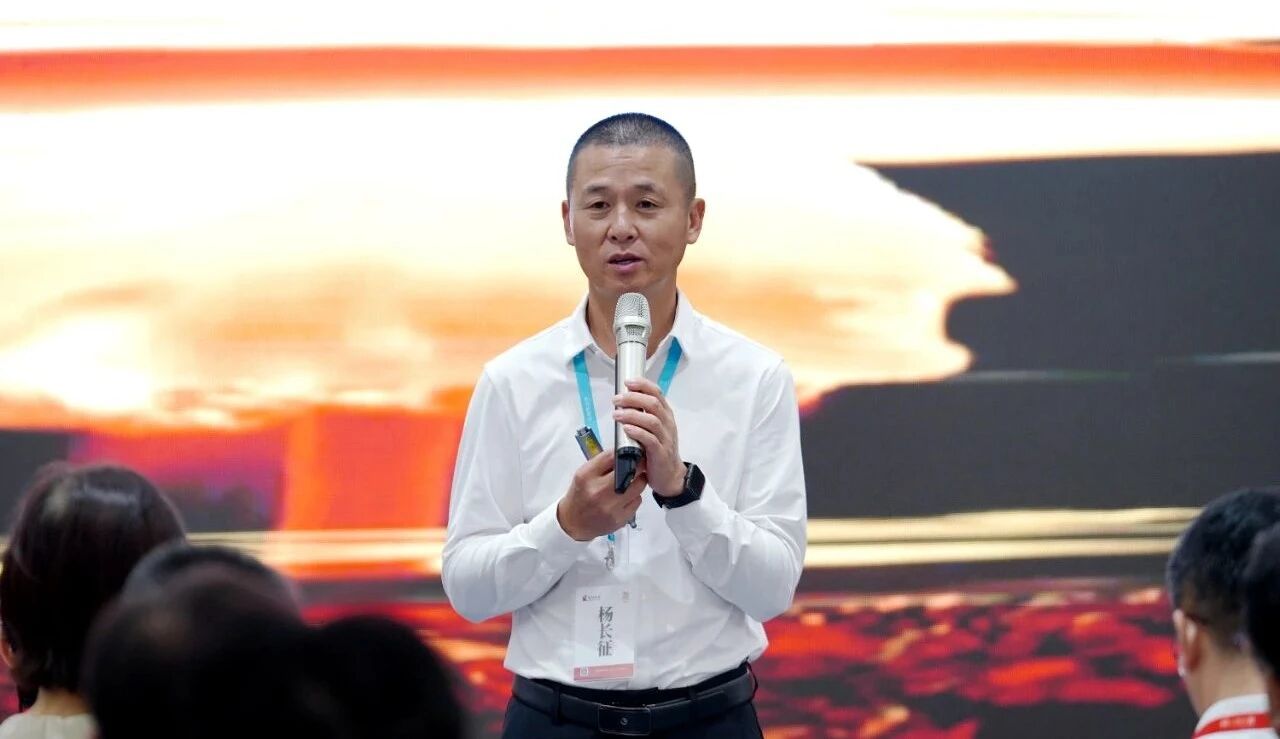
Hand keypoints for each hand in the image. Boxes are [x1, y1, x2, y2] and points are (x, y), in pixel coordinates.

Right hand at [556, 448, 647, 540]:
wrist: (573, 522)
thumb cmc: (580, 495)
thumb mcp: (584, 474)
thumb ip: (602, 462)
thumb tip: (625, 451)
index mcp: (587, 476)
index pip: (612, 456)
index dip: (626, 452)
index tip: (633, 451)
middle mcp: (598, 491)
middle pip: (629, 471)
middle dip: (638, 465)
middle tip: (639, 465)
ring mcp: (610, 507)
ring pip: (638, 486)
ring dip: (638, 481)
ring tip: (632, 481)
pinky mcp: (619, 519)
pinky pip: (637, 501)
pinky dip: (635, 497)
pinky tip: (626, 497)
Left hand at [613, 377, 684, 496]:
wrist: (670, 475)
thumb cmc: (657, 450)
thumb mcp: (652, 430)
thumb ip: (642, 416)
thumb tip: (623, 402)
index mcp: (666, 415)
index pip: (657, 393)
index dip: (643, 385)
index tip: (627, 382)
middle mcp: (667, 424)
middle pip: (653, 404)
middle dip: (633, 398)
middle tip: (616, 399)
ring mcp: (666, 438)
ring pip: (651, 420)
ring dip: (632, 414)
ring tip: (616, 414)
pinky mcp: (661, 453)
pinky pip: (650, 439)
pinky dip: (637, 432)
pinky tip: (626, 429)